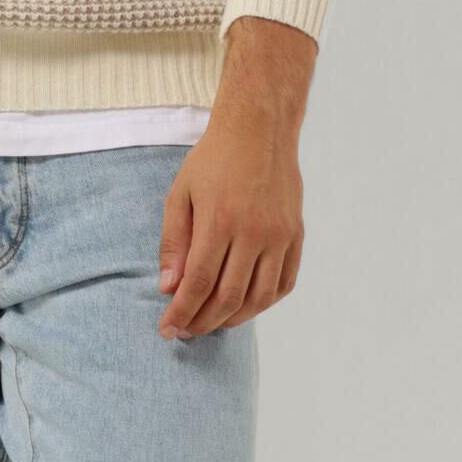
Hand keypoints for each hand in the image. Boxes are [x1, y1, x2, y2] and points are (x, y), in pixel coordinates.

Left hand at [156, 16, 314, 336]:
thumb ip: (173, 244)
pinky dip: (264, 303)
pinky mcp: (295, 235)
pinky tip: (244, 305)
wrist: (259, 130)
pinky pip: (284, 283)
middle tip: (185, 331)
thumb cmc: (213, 160)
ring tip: (211, 322)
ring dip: (233, 319)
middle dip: (202, 322)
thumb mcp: (180, 195)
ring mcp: (279, 236)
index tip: (167, 328)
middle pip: (228, 298)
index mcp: (220, 221)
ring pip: (259, 298)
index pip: (198, 284)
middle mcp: (254, 233)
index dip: (181, 313)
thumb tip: (169, 289)